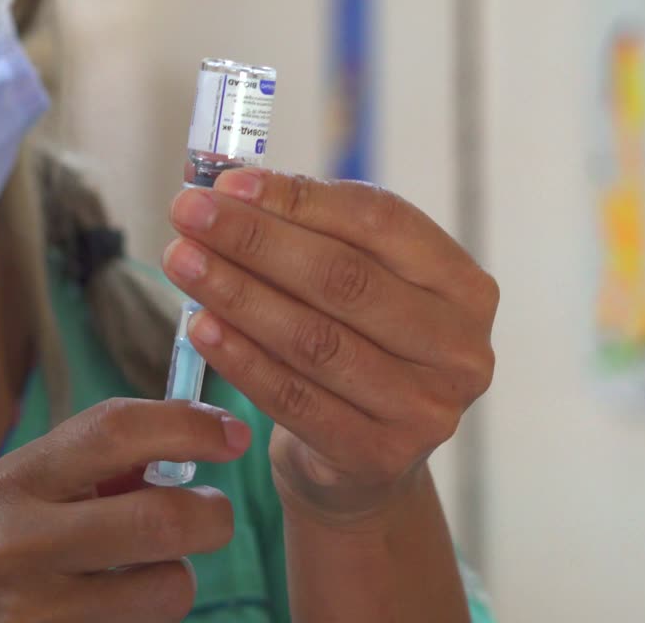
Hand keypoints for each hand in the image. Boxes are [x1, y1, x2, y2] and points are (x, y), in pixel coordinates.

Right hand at [0, 399, 251, 622]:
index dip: (187, 424)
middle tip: (212, 516)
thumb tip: (191, 443)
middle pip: (161, 519)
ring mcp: (35, 612)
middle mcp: (16, 544)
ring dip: (176, 581)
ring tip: (143, 578)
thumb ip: (89, 470)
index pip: (114, 430)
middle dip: (211, 516)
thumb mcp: (14, 498)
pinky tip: (107, 614)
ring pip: (168, 591)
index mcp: (11, 484)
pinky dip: (146, 621)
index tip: (232, 434)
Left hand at [161, 169, 497, 528]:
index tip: (229, 182)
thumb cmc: (355, 347)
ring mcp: (425, 409)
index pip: (381, 221)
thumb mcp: (357, 285)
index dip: (300, 197)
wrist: (363, 462)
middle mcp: (460, 348)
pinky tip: (199, 325)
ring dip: (236, 293)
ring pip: (313, 339)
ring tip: (180, 260)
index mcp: (464, 286)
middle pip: (344, 278)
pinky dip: (239, 358)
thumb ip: (313, 233)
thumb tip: (232, 186)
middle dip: (254, 240)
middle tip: (187, 213)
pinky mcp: (377, 457)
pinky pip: (292, 398)